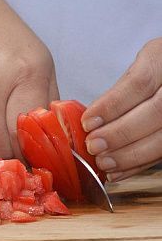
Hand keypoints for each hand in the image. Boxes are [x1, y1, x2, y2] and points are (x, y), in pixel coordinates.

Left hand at [82, 38, 161, 181]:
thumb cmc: (157, 71)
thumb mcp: (139, 68)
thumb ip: (119, 92)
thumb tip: (86, 122)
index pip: (139, 83)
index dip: (112, 105)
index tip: (88, 121)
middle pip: (156, 112)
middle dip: (121, 133)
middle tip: (93, 146)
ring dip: (131, 155)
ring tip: (103, 162)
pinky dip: (139, 165)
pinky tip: (118, 172)